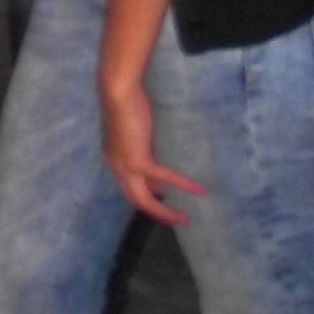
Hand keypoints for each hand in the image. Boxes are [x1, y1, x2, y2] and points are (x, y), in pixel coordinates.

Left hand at [101, 80, 206, 225]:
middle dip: (157, 213)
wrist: (119, 93)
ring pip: (145, 201)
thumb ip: (143, 147)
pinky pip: (164, 178)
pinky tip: (199, 190)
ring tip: (184, 219)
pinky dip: (182, 185)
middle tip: (177, 219)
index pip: (132, 187)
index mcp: (114, 160)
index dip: (150, 195)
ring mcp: (126, 168)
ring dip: (165, 212)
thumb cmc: (126, 103)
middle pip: (137, 201)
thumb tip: (156, 160)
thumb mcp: (135, 132)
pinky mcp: (139, 161)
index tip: (165, 198)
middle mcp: (117, 169)